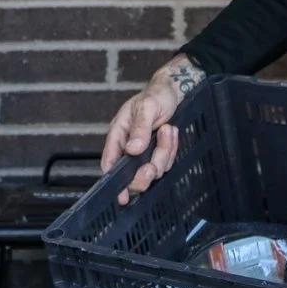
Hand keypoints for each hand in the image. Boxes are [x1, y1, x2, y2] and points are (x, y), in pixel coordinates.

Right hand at [101, 55, 203, 205]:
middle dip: (145, 173)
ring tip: (167, 129)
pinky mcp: (160, 153)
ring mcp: (146, 152)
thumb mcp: (146, 107)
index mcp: (118, 135)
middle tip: (153, 165)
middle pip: (133, 175)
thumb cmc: (156, 95)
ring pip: (154, 169)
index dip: (114, 181)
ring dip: (164, 151)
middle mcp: (130, 147)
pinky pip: (167, 162)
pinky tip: (171, 133)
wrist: (175, 92)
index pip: (111, 162)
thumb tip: (132, 149)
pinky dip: (172, 149)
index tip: (121, 196)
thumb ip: (139, 129)